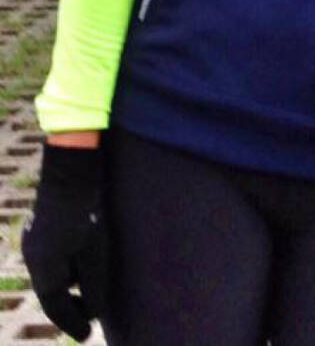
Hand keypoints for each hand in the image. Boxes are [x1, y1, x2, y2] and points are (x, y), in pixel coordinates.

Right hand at [21, 143, 108, 342]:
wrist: (71, 172)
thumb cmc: (86, 214)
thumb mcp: (96, 254)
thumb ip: (93, 287)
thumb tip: (92, 313)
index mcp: (43, 269)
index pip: (56, 307)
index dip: (72, 323)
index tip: (87, 336)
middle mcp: (32, 258)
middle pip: (51, 293)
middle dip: (69, 308)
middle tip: (87, 321)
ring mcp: (32, 242)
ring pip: (51, 275)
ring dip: (68, 286)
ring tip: (87, 294)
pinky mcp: (39, 228)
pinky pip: (51, 258)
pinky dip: (65, 268)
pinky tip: (80, 265)